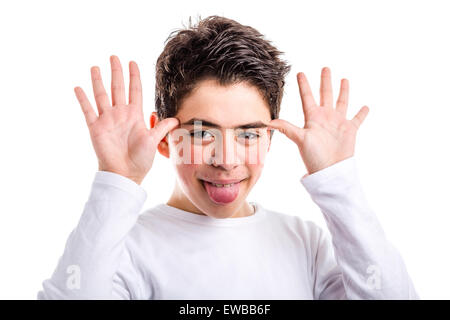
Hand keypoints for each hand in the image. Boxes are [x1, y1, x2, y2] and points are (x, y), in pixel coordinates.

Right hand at [74, 55, 178, 184]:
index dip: (134, 76)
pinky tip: (78, 87)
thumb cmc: (140, 160)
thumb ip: (163, 128)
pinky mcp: (96, 128)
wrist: (125, 175)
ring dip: (98, 81)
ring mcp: (107, 120)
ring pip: (101, 95)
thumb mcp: (154, 141)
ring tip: (95, 67)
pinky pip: (88, 111)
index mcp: (134, 115)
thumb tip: (177, 119)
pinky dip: (83, 99)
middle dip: (116, 72)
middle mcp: (120, 114)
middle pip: (118, 88)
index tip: (132, 62)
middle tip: (114, 56)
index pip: (135, 90)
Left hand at [266, 67, 368, 174]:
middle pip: (325, 94)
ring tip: (344, 79)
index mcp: (312, 118)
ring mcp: (338, 123)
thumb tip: (267, 122)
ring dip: (343, 91)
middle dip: (325, 81)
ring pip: (342, 102)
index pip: (307, 97)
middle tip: (325, 68)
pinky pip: (358, 119)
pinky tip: (366, 106)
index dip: (304, 85)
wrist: (330, 171)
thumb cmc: (313, 157)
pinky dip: (362, 113)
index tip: (300, 72)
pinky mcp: (350, 130)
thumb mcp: (300, 139)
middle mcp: (325, 118)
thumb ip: (286, 128)